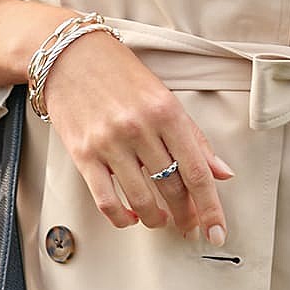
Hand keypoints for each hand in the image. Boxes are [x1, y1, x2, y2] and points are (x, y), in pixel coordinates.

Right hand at [41, 29, 234, 241]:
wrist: (68, 57)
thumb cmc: (119, 75)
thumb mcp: (164, 98)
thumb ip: (193, 138)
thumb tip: (221, 173)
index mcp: (167, 112)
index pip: (197, 171)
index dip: (210, 208)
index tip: (216, 232)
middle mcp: (140, 128)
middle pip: (172, 188)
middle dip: (184, 215)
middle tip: (188, 226)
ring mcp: (110, 144)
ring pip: (141, 199)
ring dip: (154, 219)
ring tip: (160, 221)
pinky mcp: (84, 155)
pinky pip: (106, 200)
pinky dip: (121, 217)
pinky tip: (130, 218)